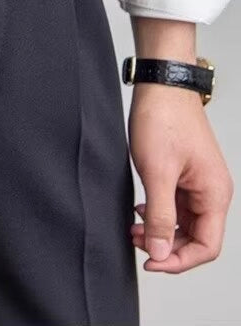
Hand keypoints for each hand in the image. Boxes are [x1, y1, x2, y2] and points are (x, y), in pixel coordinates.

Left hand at [128, 81, 233, 272]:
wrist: (160, 85)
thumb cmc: (162, 120)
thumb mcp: (156, 173)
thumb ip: (161, 216)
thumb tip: (161, 254)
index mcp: (214, 194)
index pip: (207, 247)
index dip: (178, 261)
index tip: (149, 262)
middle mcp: (212, 191)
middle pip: (196, 237)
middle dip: (166, 245)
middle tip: (134, 240)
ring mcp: (198, 181)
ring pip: (184, 222)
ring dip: (160, 230)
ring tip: (133, 227)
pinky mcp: (184, 172)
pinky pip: (176, 204)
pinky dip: (159, 212)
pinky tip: (140, 209)